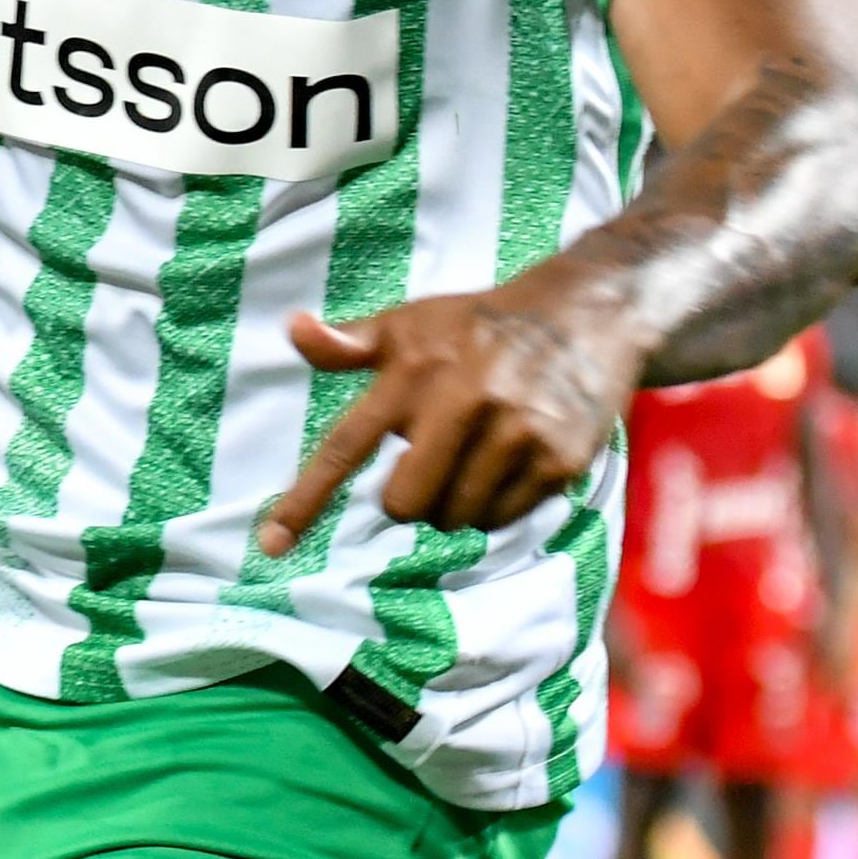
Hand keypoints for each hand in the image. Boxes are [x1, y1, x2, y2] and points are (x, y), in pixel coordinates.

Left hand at [256, 270, 640, 557]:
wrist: (587, 313)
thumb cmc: (480, 325)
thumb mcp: (412, 323)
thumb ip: (350, 343)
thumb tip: (292, 328)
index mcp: (412, 372)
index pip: (346, 446)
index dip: (306, 499)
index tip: (270, 544)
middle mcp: (462, 401)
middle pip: (404, 503)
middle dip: (410, 497)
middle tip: (434, 462)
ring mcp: (513, 433)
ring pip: (455, 518)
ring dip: (456, 503)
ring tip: (477, 455)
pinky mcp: (556, 459)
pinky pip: (502, 518)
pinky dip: (498, 505)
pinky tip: (510, 462)